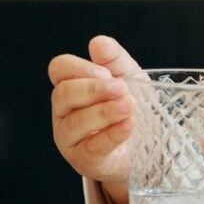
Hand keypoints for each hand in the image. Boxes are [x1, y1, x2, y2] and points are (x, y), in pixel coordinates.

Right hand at [48, 36, 146, 200]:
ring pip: (76, 122)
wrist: (143, 145)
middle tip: (121, 89)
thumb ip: (114, 59)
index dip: (80, 68)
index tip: (107, 73)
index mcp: (70, 85)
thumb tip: (97, 43)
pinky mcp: (83, 160)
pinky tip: (128, 125)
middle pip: (63, 94)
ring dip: (105, 112)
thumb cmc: (127, 106)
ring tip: (128, 107)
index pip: (59, 69)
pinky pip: (92, 147)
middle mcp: (63, 111)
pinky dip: (112, 135)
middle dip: (93, 90)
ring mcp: (69, 137)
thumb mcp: (127, 76)